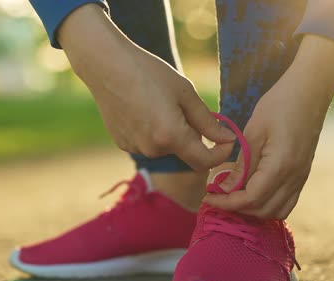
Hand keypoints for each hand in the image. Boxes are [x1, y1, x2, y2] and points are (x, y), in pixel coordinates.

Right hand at [57, 5, 234, 169]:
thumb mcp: (184, 92)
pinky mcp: (122, 143)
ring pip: (165, 148)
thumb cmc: (148, 72)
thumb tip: (227, 139)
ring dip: (170, 133)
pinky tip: (141, 108)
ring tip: (157, 103)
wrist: (106, 65)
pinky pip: (147, 143)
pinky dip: (152, 132)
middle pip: (184, 152)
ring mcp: (134, 148)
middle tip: (183, 106)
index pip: (204, 162)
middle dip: (191, 135)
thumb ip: (207, 120)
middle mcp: (152, 149)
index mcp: (170, 136)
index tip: (227, 141)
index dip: (220, 154)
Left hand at [204, 35, 333, 219]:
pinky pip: (286, 201)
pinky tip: (251, 192)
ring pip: (277, 211)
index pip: (250, 199)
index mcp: (281, 165)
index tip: (208, 197)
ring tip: (233, 195)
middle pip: (263, 211)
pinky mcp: (303, 174)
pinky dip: (268, 204)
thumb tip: (225, 188)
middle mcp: (295, 177)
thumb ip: (241, 164)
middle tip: (218, 196)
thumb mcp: (254, 130)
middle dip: (238, 208)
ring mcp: (302, 177)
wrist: (311, 90)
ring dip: (253, 210)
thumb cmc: (280, 104)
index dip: (226, 203)